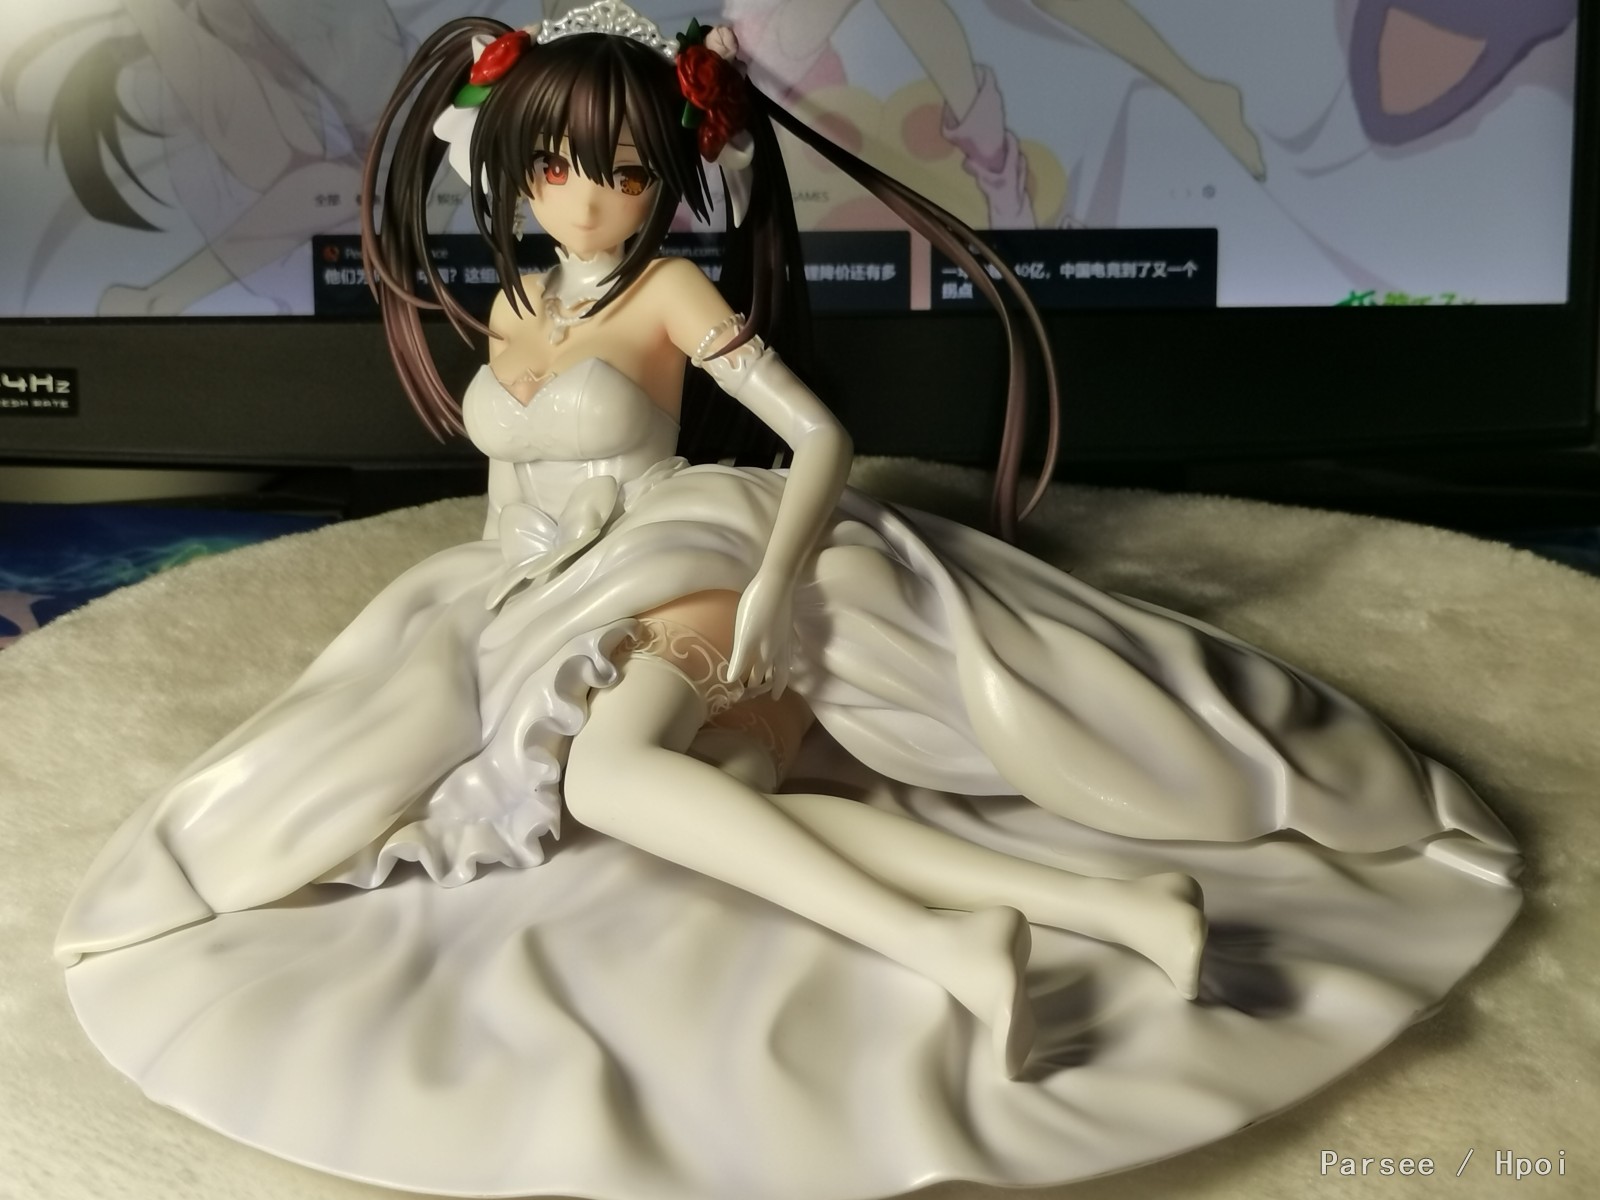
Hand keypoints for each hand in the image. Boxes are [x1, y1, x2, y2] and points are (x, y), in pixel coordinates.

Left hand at [727, 570, 794, 698]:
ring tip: (774, 686)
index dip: (749, 690)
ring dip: (777, 677)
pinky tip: (784, 659)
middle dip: (765, 686)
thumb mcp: (744, 636)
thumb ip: (740, 659)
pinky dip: (784, 662)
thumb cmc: (756, 609)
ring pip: (782, 665)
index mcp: (766, 654)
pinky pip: (787, 654)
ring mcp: (785, 640)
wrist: (777, 584)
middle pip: (772, 675)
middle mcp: (778, 651)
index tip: (742, 698)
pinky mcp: (787, 630)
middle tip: (759, 696)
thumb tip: (732, 681)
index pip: (757, 679)